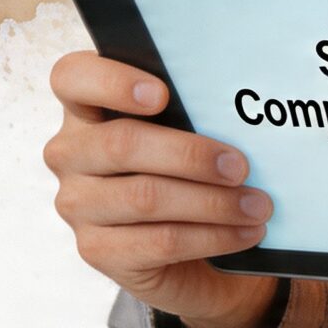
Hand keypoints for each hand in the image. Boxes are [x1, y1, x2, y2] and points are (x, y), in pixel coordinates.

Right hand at [43, 51, 282, 327]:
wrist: (181, 248)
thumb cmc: (184, 169)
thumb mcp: (183, 131)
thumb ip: (191, 112)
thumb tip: (237, 110)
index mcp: (85, 107)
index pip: (72, 77)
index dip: (111, 81)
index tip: (162, 94)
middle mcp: (70, 153)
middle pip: (121, 144)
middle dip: (190, 155)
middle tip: (240, 166)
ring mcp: (77, 204)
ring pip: (145, 197)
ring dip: (212, 202)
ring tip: (257, 205)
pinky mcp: (96, 250)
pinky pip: (160, 241)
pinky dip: (211, 236)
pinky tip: (244, 232)